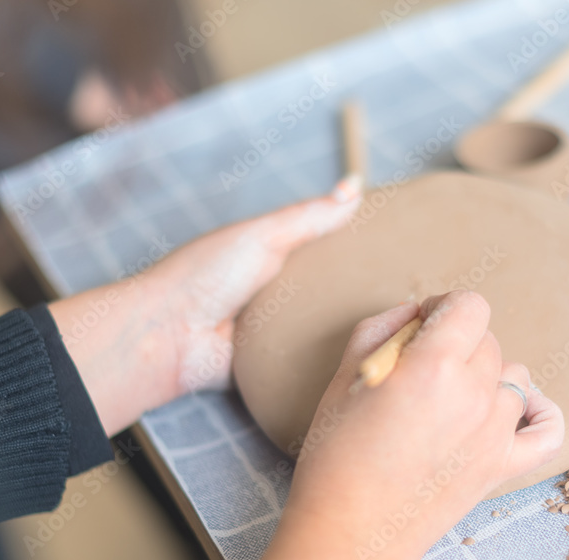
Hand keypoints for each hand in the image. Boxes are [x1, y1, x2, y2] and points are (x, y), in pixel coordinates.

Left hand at [49, 177, 362, 434]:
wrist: (169, 336)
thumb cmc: (206, 275)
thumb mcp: (264, 236)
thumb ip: (309, 216)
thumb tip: (355, 185)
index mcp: (264, 254)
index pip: (316, 246)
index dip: (350, 246)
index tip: (390, 246)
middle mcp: (268, 291)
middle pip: (321, 289)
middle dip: (352, 291)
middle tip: (399, 292)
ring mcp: (267, 330)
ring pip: (315, 328)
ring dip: (338, 328)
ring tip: (388, 327)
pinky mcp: (266, 364)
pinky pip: (301, 362)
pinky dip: (319, 360)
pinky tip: (355, 356)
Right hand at [286, 290, 564, 559]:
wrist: (351, 530)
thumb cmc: (337, 453)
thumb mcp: (344, 376)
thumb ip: (382, 329)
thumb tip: (415, 313)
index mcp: (433, 365)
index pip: (470, 306)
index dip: (445, 307)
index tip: (425, 325)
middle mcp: (474, 394)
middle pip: (489, 341)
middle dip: (458, 344)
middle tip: (423, 370)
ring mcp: (495, 433)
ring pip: (514, 377)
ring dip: (486, 378)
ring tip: (451, 400)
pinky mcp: (504, 467)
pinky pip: (548, 429)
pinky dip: (538, 415)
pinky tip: (516, 412)